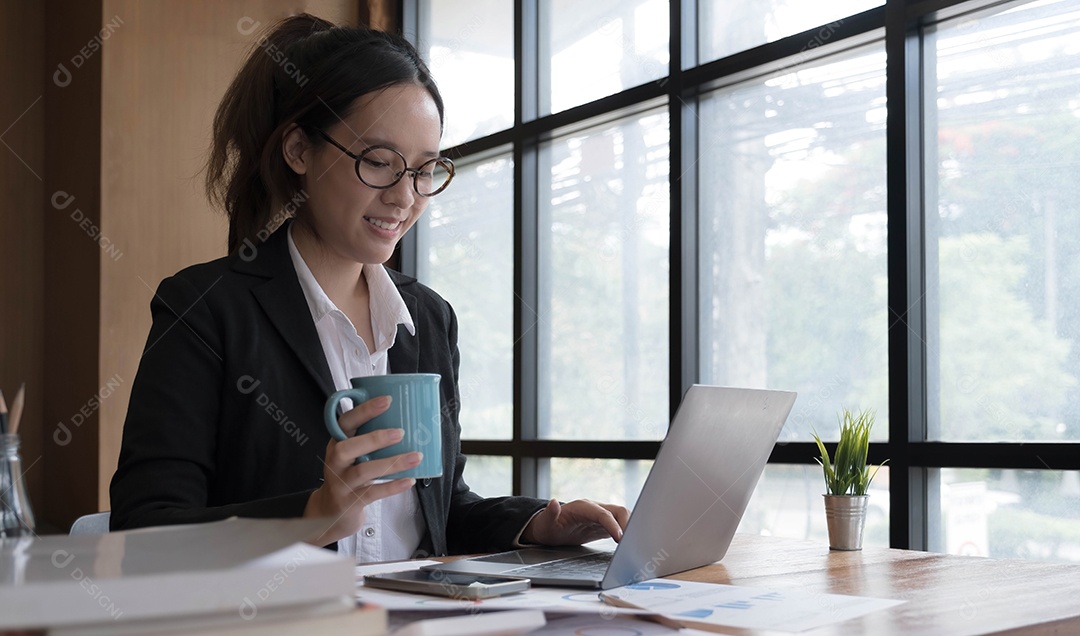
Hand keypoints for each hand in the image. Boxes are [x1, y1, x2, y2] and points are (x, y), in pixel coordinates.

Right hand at [304, 395, 420, 545]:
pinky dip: (392, 486)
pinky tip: (409, 480)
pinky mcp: (350, 501)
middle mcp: (335, 462)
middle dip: (374, 438)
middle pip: (347, 448)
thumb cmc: (348, 473)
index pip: (345, 422)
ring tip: (415, 457)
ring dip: (392, 463)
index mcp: (337, 443)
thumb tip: (404, 417)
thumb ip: (367, 437)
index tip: (387, 400)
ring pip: (364, 471)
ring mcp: (341, 483)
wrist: (330, 510)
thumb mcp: (351, 453)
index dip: (364, 410)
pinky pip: (372, 493)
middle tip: (401, 432)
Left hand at [521, 498, 629, 545]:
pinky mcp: (603, 526)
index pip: (603, 514)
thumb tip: (553, 502)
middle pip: (619, 512)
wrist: (549, 528)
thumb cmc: (547, 526)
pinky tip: (631, 545)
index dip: (613, 525)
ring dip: (631, 528)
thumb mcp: (545, 523)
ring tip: (636, 544)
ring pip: (623, 517)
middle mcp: (595, 509)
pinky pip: (620, 526)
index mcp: (583, 507)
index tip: (621, 538)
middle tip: (633, 543)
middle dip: (629, 525)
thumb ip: (549, 513)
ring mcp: (601, 517)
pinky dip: (628, 533)